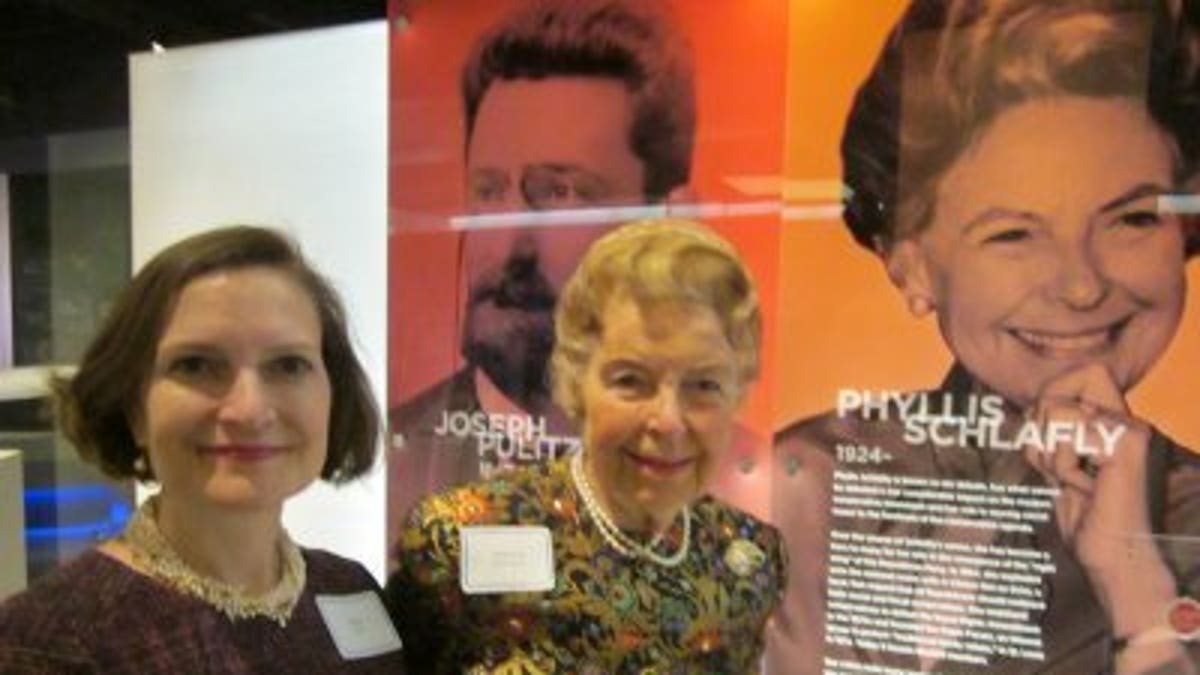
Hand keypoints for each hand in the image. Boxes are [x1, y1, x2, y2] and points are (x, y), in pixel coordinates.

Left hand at [1022, 363, 1175, 636]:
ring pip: (1055, 408)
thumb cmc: (1087, 522)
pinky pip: (1066, 436)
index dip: (1051, 396)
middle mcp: (1129, 420)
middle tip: (1062, 468)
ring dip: (1050, 453)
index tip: (1051, 441)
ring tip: (1076, 482)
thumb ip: (1055, 433)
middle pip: (1062, 384)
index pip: (1083, 371)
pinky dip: (1062, 468)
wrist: (1116, 561)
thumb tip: (1032, 406)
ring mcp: (1131, 429)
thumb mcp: (1061, 467)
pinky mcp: (1127, 444)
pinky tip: (1086, 490)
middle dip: (1041, 427)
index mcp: (1116, 423)